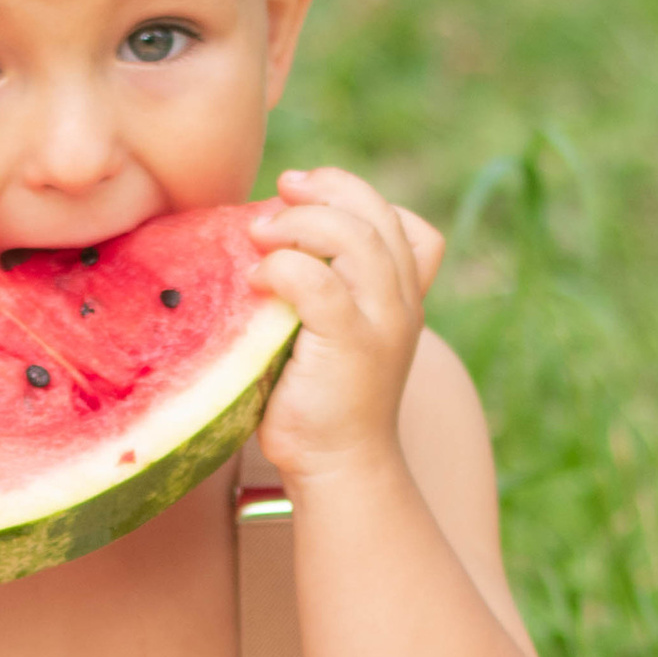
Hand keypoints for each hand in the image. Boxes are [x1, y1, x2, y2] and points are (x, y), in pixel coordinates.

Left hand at [247, 167, 442, 484]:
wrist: (339, 467)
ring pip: (354, 237)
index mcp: (402, 296)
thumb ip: (325, 292)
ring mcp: (382, 322)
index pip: (399, 221)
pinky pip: (317, 281)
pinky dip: (282, 267)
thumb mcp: (331, 336)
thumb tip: (267, 235)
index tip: (300, 189)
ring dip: (298, 222)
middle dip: (324, 190)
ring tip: (258, 233)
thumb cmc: (321, 402)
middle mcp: (401, 302)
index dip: (352, 191)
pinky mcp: (351, 343)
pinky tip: (255, 279)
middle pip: (375, 215)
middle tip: (278, 192)